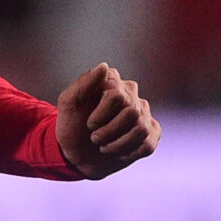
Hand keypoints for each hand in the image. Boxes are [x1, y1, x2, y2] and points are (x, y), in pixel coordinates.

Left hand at [55, 62, 160, 179]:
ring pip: (141, 129)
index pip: (116, 96)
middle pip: (132, 112)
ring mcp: (144, 113)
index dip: (101, 115)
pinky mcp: (151, 132)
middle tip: (95, 138)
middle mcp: (131, 94)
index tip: (89, 124)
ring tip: (104, 146)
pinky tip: (118, 152)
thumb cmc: (71, 125)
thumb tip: (104, 66)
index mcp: (112, 82)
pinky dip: (128, 153)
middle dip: (109, 131)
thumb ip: (84, 83)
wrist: (76, 154)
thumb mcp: (68, 104)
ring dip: (117, 144)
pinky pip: (148, 144)